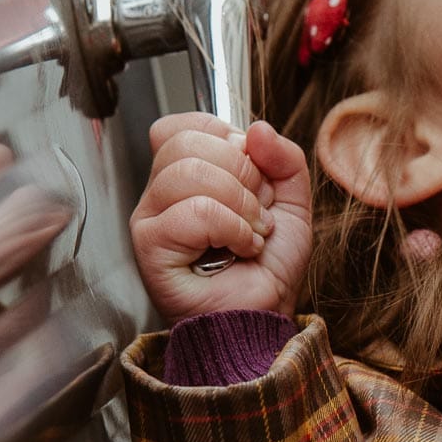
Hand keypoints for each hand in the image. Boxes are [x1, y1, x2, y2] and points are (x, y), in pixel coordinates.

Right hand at [130, 114, 311, 322]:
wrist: (263, 317)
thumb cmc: (267, 270)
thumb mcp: (292, 203)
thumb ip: (285, 160)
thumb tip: (258, 129)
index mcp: (188, 174)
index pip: (189, 123)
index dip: (230, 140)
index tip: (254, 177)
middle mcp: (162, 192)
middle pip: (189, 141)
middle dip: (242, 172)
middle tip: (257, 211)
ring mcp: (151, 217)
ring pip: (190, 171)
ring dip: (240, 204)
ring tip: (251, 233)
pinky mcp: (150, 244)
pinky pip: (196, 211)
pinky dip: (233, 228)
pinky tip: (240, 249)